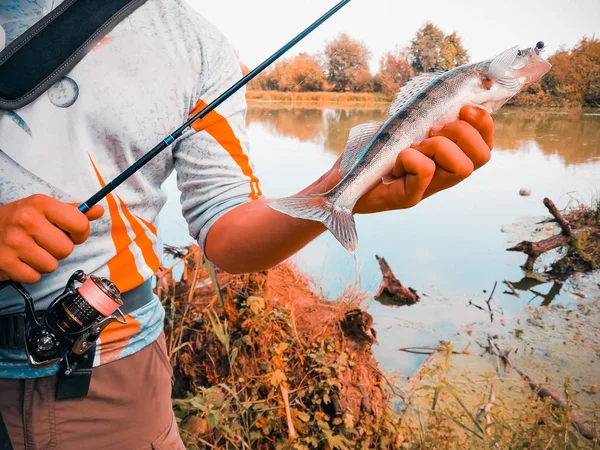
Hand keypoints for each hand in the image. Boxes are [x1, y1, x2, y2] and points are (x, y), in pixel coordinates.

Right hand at [0, 195, 103, 283]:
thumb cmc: (21, 220)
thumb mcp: (44, 210)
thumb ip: (73, 212)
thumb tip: (98, 211)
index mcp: (41, 203)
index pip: (80, 224)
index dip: (80, 233)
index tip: (71, 233)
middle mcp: (27, 220)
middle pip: (66, 249)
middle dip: (60, 250)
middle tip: (45, 242)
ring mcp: (14, 242)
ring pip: (52, 265)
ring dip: (45, 262)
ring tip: (32, 251)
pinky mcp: (5, 262)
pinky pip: (35, 277)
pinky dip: (31, 272)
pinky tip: (22, 260)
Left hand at [318, 106, 493, 213]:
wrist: (338, 182)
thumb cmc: (368, 153)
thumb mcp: (398, 127)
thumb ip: (421, 114)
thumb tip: (444, 91)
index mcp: (446, 160)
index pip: (485, 146)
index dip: (483, 124)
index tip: (462, 108)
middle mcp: (442, 177)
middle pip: (482, 157)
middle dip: (462, 133)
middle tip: (431, 130)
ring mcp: (426, 190)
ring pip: (461, 168)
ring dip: (439, 146)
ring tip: (414, 145)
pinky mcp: (407, 199)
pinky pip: (425, 172)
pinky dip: (412, 158)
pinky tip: (396, 159)